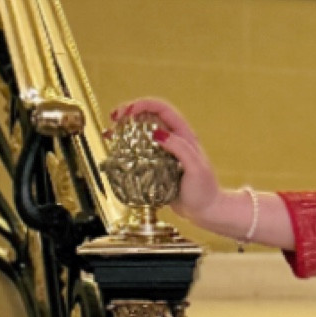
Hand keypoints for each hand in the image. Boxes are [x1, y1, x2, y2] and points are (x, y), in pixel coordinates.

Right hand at [108, 96, 221, 224]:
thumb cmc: (204, 191)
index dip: (143, 104)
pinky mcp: (155, 165)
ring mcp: (163, 152)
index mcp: (184, 134)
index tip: (128, 112)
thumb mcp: (195, 168)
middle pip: (148, 116)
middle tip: (114, 118)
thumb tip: (157, 133)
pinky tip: (114, 149)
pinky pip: (138, 151)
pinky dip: (126, 147)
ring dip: (124, 129)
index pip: (162, 109)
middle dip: (129, 112)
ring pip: (141, 133)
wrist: (205, 211)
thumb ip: (179, 148)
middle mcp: (172, 139)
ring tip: (110, 132)